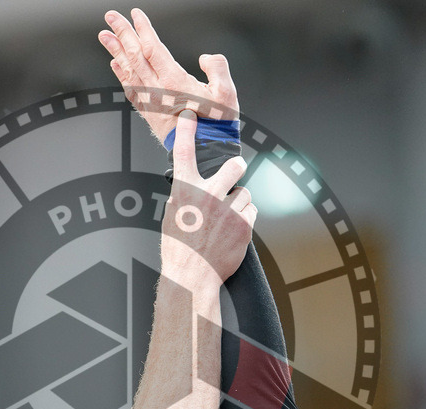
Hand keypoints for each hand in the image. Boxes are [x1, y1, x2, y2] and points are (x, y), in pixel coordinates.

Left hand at [99, 8, 239, 142]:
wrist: (203, 153)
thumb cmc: (216, 126)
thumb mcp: (227, 94)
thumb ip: (218, 69)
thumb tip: (206, 58)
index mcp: (174, 82)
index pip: (152, 48)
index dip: (143, 29)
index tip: (136, 14)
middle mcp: (158, 90)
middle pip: (135, 55)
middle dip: (122, 33)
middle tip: (111, 16)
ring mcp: (150, 101)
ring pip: (128, 70)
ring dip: (115, 51)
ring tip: (105, 36)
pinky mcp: (149, 112)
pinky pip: (130, 89)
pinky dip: (121, 74)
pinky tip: (115, 65)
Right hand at [161, 110, 254, 287]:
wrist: (192, 276)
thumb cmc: (180, 250)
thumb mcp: (174, 216)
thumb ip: (186, 196)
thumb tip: (195, 186)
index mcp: (185, 191)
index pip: (184, 153)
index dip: (188, 131)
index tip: (190, 115)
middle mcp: (207, 195)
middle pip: (235, 165)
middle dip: (238, 168)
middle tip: (234, 175)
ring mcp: (228, 209)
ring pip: (245, 193)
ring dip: (239, 203)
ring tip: (226, 222)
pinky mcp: (244, 224)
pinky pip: (251, 211)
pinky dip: (245, 220)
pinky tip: (232, 233)